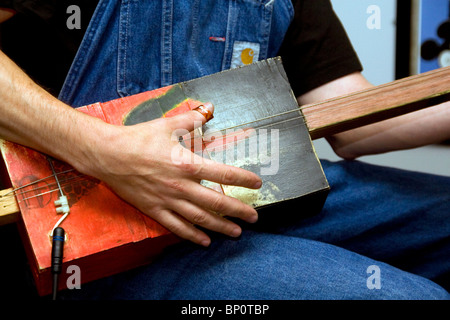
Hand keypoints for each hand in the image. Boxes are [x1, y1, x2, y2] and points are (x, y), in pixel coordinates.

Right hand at [80, 103, 261, 245]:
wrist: (108, 155)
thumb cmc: (139, 138)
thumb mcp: (168, 124)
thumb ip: (193, 118)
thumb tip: (211, 107)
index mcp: (187, 164)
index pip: (223, 174)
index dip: (243, 179)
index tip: (257, 183)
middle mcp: (181, 186)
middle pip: (216, 202)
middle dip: (238, 211)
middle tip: (254, 218)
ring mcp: (168, 200)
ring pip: (200, 218)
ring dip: (220, 226)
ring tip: (236, 233)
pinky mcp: (154, 210)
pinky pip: (176, 226)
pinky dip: (192, 235)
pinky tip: (204, 241)